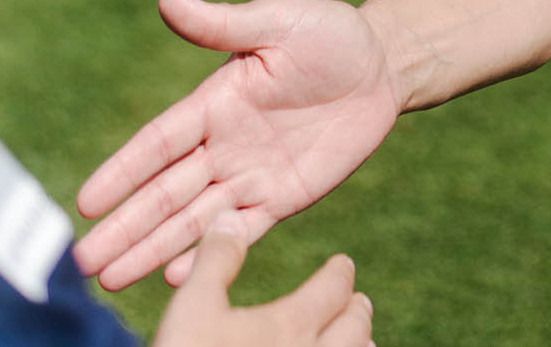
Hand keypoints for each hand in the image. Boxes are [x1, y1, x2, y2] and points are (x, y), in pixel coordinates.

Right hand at [76, 0, 400, 291]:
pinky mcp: (284, 196)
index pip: (159, 143)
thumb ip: (225, 24)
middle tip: (81, 262)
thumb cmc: (330, 33)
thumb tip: (168, 0)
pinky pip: (243, 231)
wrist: (383, 65)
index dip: (124, 170)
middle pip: (166, 192)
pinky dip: (211, 253)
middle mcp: (223, 144)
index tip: (87, 201)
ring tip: (109, 279)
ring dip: (152, 248)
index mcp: (214, 103)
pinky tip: (175, 278)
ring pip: (194, 219)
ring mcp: (251, 174)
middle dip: (125, 226)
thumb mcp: (279, 21)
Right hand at [151, 214, 373, 346]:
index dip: (339, 273)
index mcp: (292, 323)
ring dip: (359, 345)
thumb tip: (230, 216)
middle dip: (356, 311)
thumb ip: (216, 262)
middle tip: (358, 301)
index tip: (342, 264)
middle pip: (356, 328)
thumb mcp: (191, 309)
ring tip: (358, 341)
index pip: (333, 288)